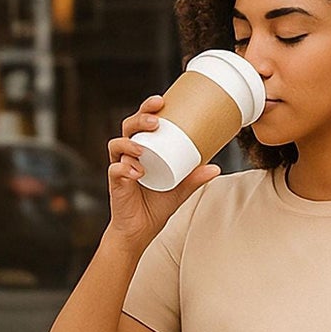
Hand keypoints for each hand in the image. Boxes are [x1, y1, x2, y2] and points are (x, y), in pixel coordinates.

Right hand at [107, 94, 221, 248]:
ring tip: (143, 147)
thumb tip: (216, 167)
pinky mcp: (115, 183)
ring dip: (130, 143)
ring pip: (117, 145)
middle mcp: (128, 155)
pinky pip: (115, 170)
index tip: (161, 101)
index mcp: (142, 149)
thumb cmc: (156, 207)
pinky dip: (125, 168)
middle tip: (155, 121)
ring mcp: (119, 167)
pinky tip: (137, 171)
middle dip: (139, 119)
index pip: (141, 122)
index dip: (147, 108)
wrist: (140, 231)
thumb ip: (194, 178)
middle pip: (128, 127)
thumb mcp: (180, 190)